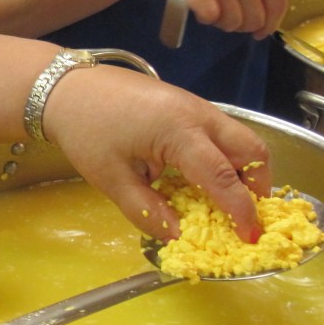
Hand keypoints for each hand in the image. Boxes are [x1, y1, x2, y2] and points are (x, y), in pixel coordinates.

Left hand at [43, 65, 268, 241]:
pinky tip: (202, 176)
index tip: (249, 237)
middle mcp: (197, 113)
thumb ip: (148, 211)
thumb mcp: (112, 179)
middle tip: (244, 216)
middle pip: (251, 149)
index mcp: (179, 130)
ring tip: (224, 200)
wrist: (66, 87)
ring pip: (240, 137)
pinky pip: (220, 131)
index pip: (224, 176)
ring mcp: (195, 104)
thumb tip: (178, 237)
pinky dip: (225, 155)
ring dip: (243, 169)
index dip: (241, 210)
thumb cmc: (86, 130)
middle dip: (257, 186)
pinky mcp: (186, 102)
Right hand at [121, 0, 287, 38]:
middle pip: (255, 18)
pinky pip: (211, 17)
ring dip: (220, 22)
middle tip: (225, 15)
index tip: (259, 33)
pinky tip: (197, 8)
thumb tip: (270, 12)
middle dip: (240, 24)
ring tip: (209, 7)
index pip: (278, 4)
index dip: (268, 25)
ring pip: (233, 21)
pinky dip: (204, 18)